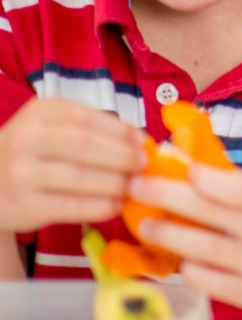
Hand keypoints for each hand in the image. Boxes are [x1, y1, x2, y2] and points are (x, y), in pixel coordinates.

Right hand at [0, 97, 143, 231]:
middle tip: (142, 166)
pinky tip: (115, 204)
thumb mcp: (58, 128)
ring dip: (115, 183)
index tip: (142, 143)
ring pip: (80, 177)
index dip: (121, 132)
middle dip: (122, 157)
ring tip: (133, 186)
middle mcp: (26, 139)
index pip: (88, 118)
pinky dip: (101, 206)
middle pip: (85, 146)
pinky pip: (72, 206)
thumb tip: (141, 141)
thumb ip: (96, 129)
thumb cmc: (38, 152)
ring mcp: (21, 173)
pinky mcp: (24, 205)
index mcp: (40, 112)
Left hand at [130, 164, 241, 319]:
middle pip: (204, 212)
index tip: (168, 166)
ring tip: (145, 225)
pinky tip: (179, 256)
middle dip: (162, 197)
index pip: (231, 186)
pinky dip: (186, 265)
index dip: (196, 176)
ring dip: (163, 234)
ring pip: (195, 248)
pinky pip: (202, 278)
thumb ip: (240, 184)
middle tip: (134, 188)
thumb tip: (189, 167)